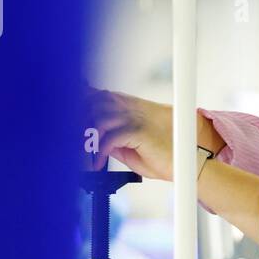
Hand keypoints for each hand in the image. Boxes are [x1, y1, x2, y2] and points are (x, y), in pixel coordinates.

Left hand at [85, 89, 226, 180]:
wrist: (190, 163)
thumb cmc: (166, 156)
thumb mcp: (133, 148)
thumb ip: (116, 141)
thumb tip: (97, 141)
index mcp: (133, 107)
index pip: (101, 95)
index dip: (84, 99)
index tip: (68, 111)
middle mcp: (134, 110)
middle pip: (96, 101)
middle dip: (80, 118)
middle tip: (73, 137)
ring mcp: (138, 119)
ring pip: (101, 116)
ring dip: (89, 135)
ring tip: (85, 150)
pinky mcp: (141, 133)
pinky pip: (112, 137)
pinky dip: (101, 151)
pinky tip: (99, 162)